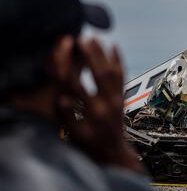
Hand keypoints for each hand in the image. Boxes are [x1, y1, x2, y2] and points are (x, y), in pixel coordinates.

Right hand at [53, 36, 141, 172]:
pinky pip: (122, 76)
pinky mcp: (122, 98)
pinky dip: (119, 61)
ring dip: (104, 53)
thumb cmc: (92, 146)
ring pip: (112, 72)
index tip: (63, 51)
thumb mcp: (75, 135)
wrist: (115, 154)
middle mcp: (107, 103)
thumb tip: (61, 99)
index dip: (68, 66)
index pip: (76, 84)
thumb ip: (67, 117)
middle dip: (90, 54)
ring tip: (95, 37)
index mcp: (92, 112)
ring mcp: (117, 99)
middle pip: (98, 73)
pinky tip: (115, 47)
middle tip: (81, 37)